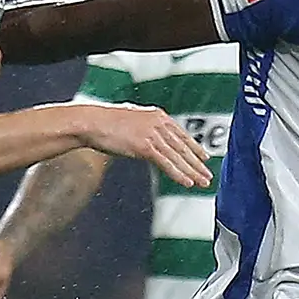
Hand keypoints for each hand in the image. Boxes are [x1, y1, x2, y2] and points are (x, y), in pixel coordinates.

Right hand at [75, 103, 211, 187]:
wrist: (91, 122)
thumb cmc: (106, 123)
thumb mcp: (132, 122)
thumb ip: (146, 129)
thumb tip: (151, 141)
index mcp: (157, 115)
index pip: (181, 134)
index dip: (194, 147)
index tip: (204, 157)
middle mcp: (158, 123)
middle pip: (183, 147)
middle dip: (197, 163)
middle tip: (207, 175)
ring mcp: (152, 134)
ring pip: (177, 157)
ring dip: (192, 171)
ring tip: (202, 182)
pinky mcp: (145, 146)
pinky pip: (166, 163)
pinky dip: (178, 174)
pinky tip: (187, 183)